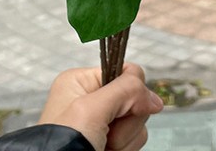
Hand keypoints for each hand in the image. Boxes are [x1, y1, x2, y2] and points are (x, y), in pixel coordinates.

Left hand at [39, 64, 163, 150]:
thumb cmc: (60, 145)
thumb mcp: (92, 109)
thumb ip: (125, 91)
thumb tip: (154, 99)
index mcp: (82, 81)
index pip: (125, 71)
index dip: (131, 91)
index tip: (121, 110)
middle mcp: (92, 99)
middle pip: (134, 98)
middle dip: (126, 121)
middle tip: (105, 134)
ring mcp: (101, 123)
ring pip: (137, 121)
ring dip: (125, 138)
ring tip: (103, 147)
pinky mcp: (109, 141)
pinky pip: (134, 139)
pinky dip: (125, 148)